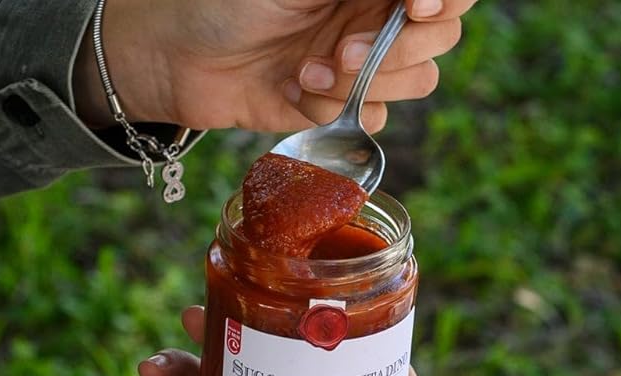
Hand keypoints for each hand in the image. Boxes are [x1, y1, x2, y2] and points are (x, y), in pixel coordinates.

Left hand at [74, 0, 477, 132]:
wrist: (176, 58)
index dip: (443, 0)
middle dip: (395, 50)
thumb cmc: (230, 1)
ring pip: (415, 81)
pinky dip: (338, 111)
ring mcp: (362, 63)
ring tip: (306, 72)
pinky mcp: (340, 107)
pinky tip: (294, 93)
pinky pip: (375, 119)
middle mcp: (375, 14)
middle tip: (340, 52)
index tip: (412, 6)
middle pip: (441, 37)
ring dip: (363, 83)